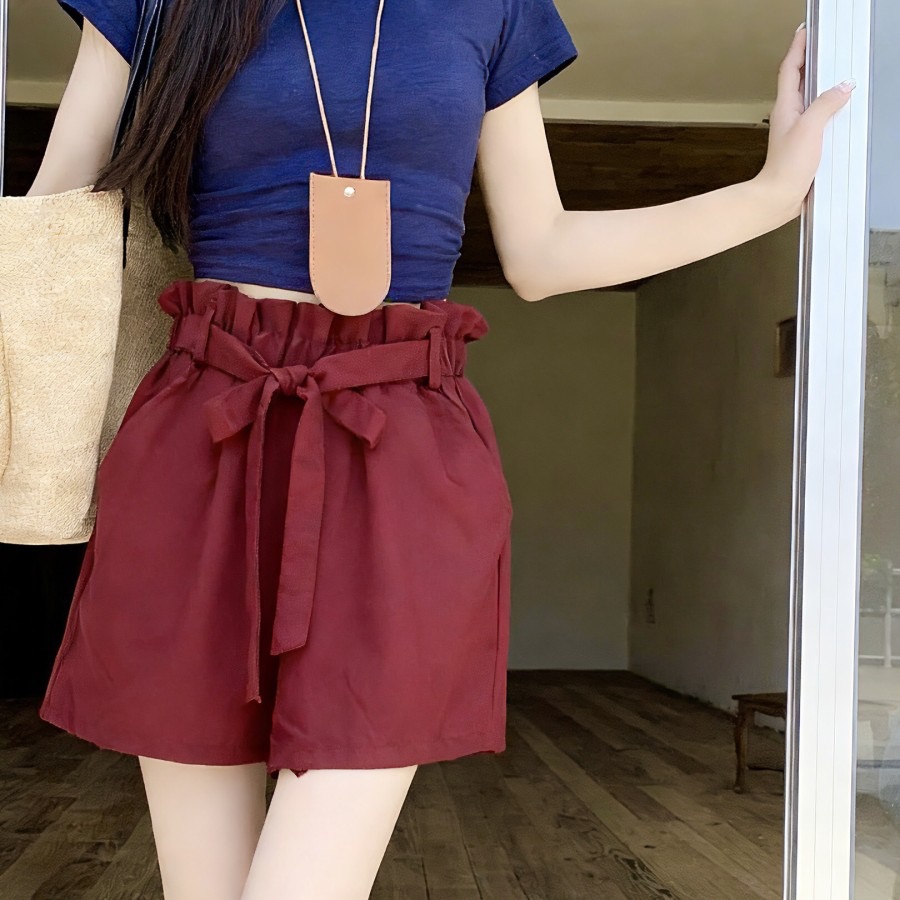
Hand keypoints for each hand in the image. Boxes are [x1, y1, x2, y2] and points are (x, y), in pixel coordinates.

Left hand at [755, 24, 855, 218]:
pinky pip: (819, 120)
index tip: (804, 31)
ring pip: (811, 100)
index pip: (790, 69)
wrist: (777, 198)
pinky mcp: (805, 145)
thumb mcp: (809, 128)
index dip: (797, 48)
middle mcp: (789, 117)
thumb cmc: (785, 167)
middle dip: (812, 62)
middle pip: (801, 81)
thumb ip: (827, 104)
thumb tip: (843, 86)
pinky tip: (840, 112)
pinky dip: (829, 110)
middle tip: (824, 47)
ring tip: (836, 72)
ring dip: (822, 85)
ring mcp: (796, 131)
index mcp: (786, 107)